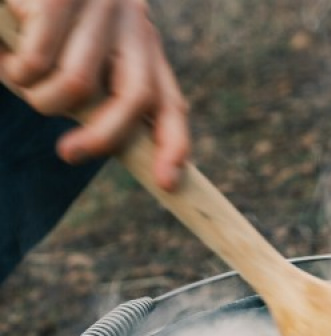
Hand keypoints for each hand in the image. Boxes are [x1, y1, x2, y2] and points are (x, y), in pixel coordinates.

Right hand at [0, 0, 188, 189]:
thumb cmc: (39, 9)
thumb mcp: (80, 49)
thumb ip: (100, 91)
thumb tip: (105, 144)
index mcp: (142, 43)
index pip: (169, 101)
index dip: (174, 145)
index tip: (165, 183)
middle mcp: (131, 21)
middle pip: (135, 98)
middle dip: (103, 137)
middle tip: (68, 152)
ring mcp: (99, 2)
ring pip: (78, 85)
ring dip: (38, 94)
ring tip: (15, 76)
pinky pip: (39, 59)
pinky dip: (15, 68)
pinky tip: (2, 53)